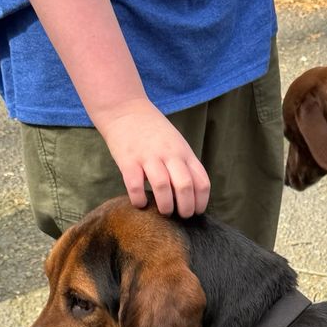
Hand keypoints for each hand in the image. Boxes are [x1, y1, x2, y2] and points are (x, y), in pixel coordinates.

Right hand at [94, 99, 210, 217]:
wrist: (125, 109)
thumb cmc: (153, 132)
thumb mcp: (177, 144)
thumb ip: (185, 165)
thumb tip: (192, 195)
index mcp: (184, 153)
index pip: (201, 181)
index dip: (201, 201)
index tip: (196, 211)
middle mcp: (169, 154)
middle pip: (184, 186)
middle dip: (186, 208)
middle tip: (181, 216)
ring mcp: (148, 156)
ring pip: (162, 187)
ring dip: (165, 206)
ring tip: (164, 212)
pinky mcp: (128, 160)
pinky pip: (135, 186)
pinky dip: (139, 199)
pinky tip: (140, 203)